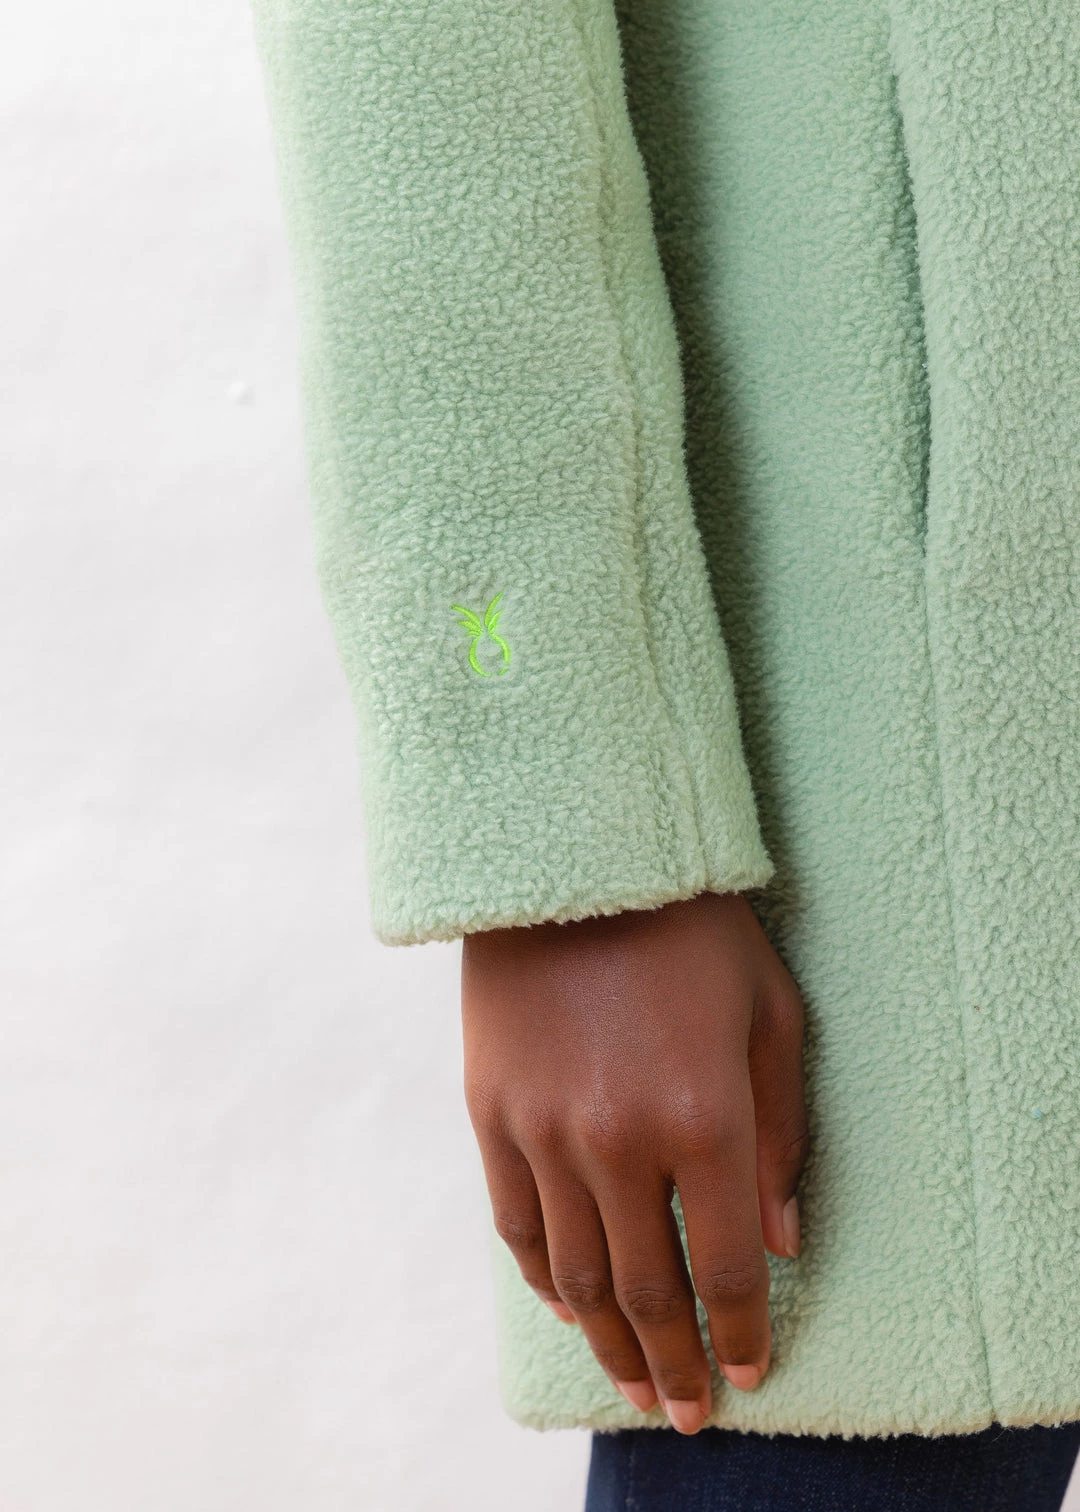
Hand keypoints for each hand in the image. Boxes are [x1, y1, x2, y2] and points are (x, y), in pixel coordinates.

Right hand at [461, 892, 807, 1434]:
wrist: (574, 853)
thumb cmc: (694, 926)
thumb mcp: (770, 1013)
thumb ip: (780, 1134)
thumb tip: (781, 1240)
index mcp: (703, 1116)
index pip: (725, 1268)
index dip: (739, 1335)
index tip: (748, 1373)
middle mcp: (618, 1139)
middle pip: (648, 1290)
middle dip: (673, 1363)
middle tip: (687, 1411)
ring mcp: (543, 1128)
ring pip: (576, 1273)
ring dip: (608, 1340)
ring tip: (631, 1382)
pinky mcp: (490, 1109)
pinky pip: (513, 1222)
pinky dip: (541, 1277)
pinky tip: (567, 1303)